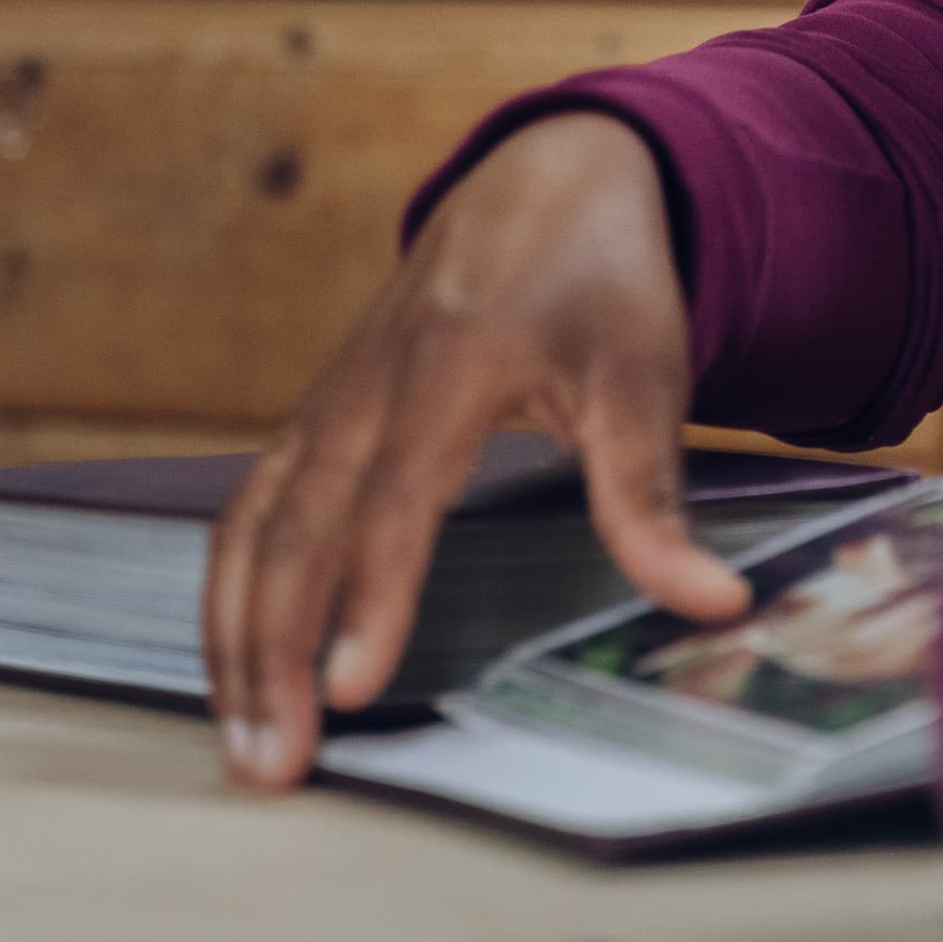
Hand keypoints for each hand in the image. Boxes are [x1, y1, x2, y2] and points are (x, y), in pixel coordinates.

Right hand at [204, 111, 750, 790]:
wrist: (546, 177)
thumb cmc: (601, 280)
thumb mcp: (647, 375)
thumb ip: (654, 496)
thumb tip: (714, 603)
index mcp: (448, 367)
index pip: (394, 502)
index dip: (371, 596)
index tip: (352, 688)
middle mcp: (365, 387)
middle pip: (293, 530)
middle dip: (271, 651)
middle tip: (273, 764)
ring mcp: (328, 400)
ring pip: (248, 527)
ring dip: (233, 637)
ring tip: (243, 742)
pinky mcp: (314, 417)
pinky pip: (247, 510)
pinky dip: (227, 592)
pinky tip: (232, 666)